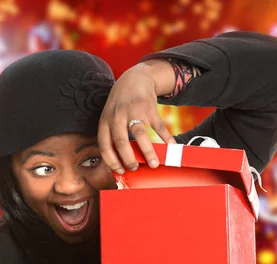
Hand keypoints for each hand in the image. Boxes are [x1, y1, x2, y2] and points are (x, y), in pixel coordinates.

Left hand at [97, 60, 176, 174]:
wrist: (135, 78)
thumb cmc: (121, 104)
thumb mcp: (111, 117)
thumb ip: (114, 135)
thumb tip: (123, 162)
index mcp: (106, 121)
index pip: (104, 145)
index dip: (111, 160)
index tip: (120, 171)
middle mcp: (117, 116)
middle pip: (120, 141)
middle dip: (128, 158)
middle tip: (135, 168)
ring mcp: (133, 111)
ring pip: (140, 134)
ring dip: (148, 151)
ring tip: (154, 164)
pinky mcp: (149, 107)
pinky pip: (158, 126)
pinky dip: (166, 138)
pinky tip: (172, 147)